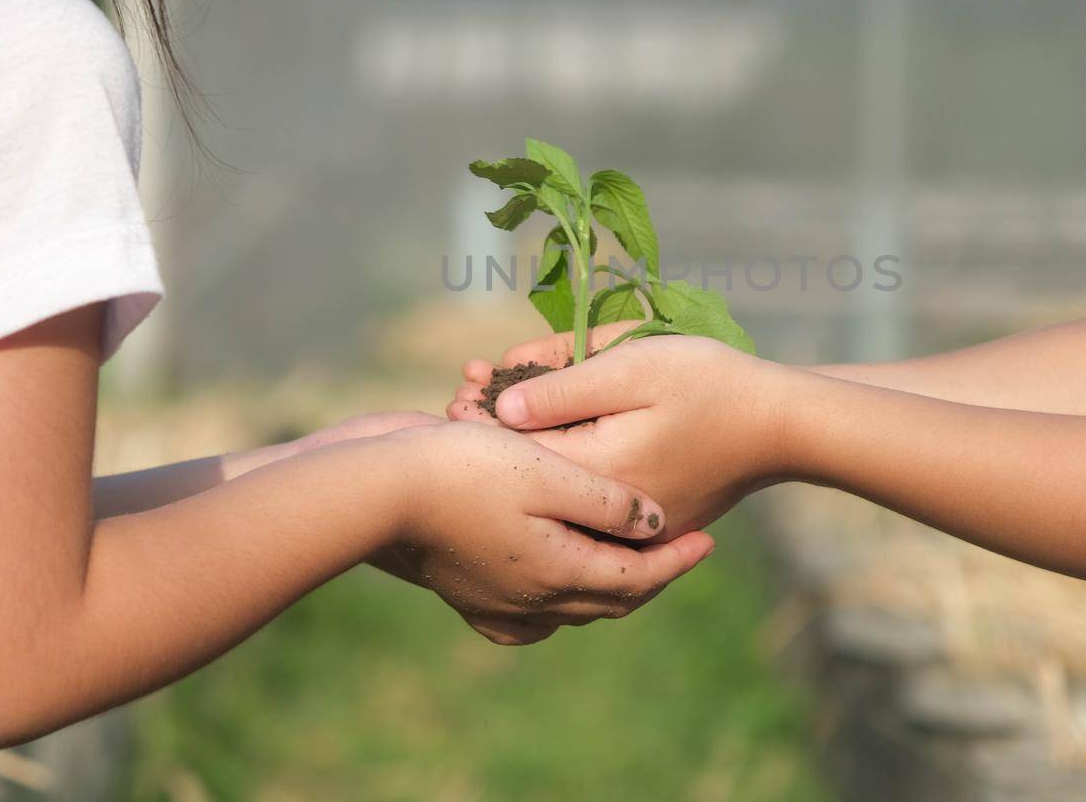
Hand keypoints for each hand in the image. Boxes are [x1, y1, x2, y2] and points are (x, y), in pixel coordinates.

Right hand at [367, 418, 714, 644]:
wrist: (375, 489)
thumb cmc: (463, 467)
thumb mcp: (547, 472)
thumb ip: (608, 501)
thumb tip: (656, 523)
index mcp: (558, 570)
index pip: (637, 577)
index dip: (678, 561)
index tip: (710, 541)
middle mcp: (530, 598)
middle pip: (608, 598)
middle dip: (649, 575)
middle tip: (679, 549)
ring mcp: (493, 601)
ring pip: (568, 607)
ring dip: (604, 586)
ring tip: (624, 558)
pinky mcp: (463, 590)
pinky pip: (521, 617)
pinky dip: (550, 604)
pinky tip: (551, 585)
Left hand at [448, 332, 787, 539]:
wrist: (780, 426)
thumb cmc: (709, 383)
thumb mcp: (633, 368)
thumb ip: (566, 389)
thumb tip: (503, 408)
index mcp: (598, 474)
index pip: (519, 451)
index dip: (483, 414)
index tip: (463, 383)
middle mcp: (606, 516)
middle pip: (532, 473)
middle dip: (496, 428)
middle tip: (467, 388)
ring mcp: (628, 529)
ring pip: (558, 489)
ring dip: (527, 446)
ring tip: (498, 402)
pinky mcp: (646, 526)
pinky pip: (588, 503)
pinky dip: (564, 467)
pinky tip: (550, 434)